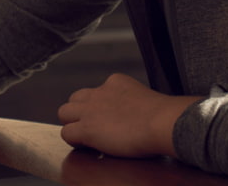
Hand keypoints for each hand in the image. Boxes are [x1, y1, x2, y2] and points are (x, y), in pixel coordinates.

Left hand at [56, 73, 199, 158]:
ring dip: (72, 124)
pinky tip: (87, 146)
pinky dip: (73, 140)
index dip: (100, 107)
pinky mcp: (87, 128)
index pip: (97, 91)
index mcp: (115, 82)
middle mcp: (99, 91)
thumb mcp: (145, 99)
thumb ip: (134, 103)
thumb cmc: (163, 116)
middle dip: (80, 111)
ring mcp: (90, 109)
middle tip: (93, 127)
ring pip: (64, 112)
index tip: (111, 118)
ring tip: (86, 136)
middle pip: (76, 98)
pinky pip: (66, 133)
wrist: (162, 122)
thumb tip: (136, 116)